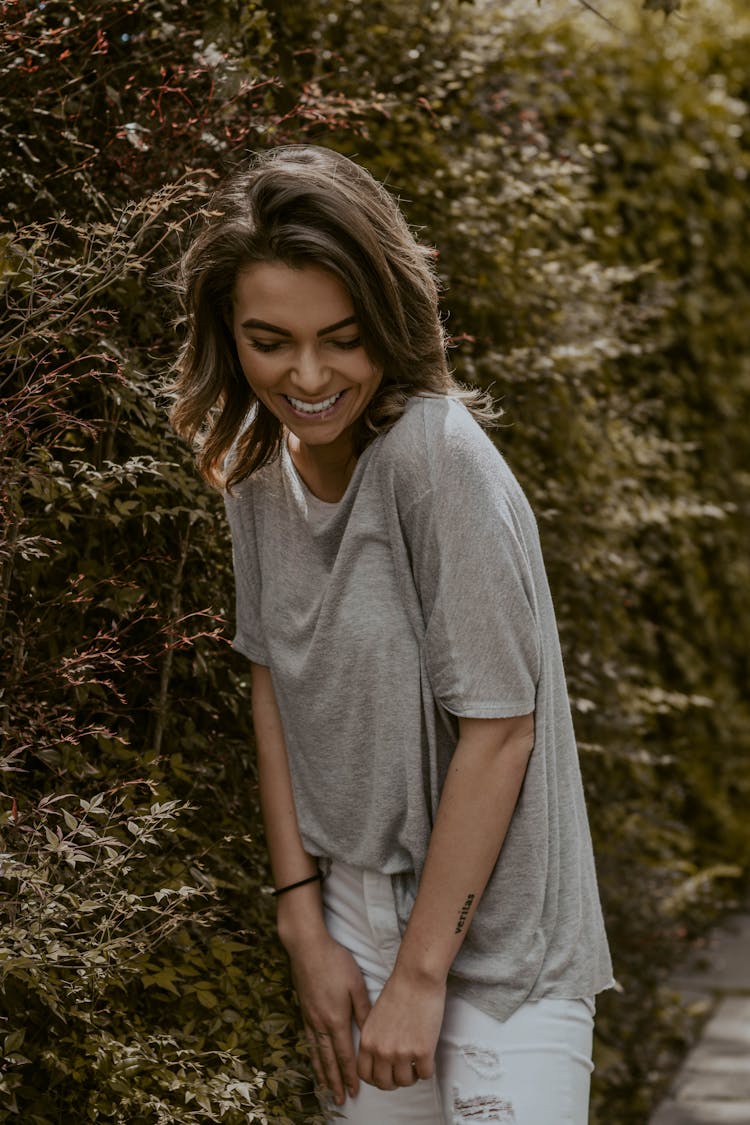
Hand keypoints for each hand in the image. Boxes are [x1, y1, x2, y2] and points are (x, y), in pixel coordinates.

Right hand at [287, 933, 371, 1106]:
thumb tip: (371, 1032)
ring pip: (316, 1052)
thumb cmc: (335, 962)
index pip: (345, 1055)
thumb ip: (363, 1010)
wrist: (307, 947)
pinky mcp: (304, 1010)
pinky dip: (312, 1055)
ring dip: (322, 1072)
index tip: (355, 1091)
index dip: (350, 1075)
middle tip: (340, 1099)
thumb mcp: (355, 984)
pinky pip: (308, 1040)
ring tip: (325, 1088)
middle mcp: (321, 1023)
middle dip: (335, 1081)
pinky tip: (314, 1059)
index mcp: (336, 1019)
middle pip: (328, 1060)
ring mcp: (310, 1017)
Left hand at [357, 967, 446, 1089]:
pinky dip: (427, 1069)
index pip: (364, 1074)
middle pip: (384, 1084)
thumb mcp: (375, 1016)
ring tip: (416, 1062)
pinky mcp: (423, 1052)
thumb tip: (379, 1058)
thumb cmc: (398, 990)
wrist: (417, 977)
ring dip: (412, 1075)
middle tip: (403, 1070)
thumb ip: (374, 1038)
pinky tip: (427, 1056)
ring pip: (405, 1082)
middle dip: (394, 1080)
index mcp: (367, 1040)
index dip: (375, 1078)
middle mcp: (381, 1050)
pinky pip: (425, 1075)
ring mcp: (402, 1053)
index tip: (385, 1074)